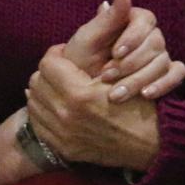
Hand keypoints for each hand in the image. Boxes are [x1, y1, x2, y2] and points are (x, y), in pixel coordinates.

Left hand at [26, 46, 168, 172]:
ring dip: (43, 91)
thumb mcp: (118, 74)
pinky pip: (38, 124)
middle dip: (48, 72)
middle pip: (36, 82)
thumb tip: (71, 37)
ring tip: (58, 87)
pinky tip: (55, 106)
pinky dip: (43, 112)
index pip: (48, 64)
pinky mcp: (63, 147)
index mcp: (78, 94)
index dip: (56, 54)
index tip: (65, 54)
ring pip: (33, 102)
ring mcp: (62, 134)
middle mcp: (65, 115)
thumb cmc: (138, 102)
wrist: (150, 143)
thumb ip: (91, 55)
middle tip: (61, 70)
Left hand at [59, 0, 181, 101]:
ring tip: (116, 93)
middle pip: (156, 43)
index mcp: (131, 21)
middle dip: (131, 62)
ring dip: (140, 78)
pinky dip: (163, 84)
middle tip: (107, 76)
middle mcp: (148, 36)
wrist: (78, 91)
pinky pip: (176, 75)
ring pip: (163, 61)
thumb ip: (109, 16)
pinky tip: (145, 94)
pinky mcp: (164, 75)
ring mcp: (158, 56)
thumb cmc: (80, 61)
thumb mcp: (89, 38)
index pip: (145, 20)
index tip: (116, 53)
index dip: (133, 37)